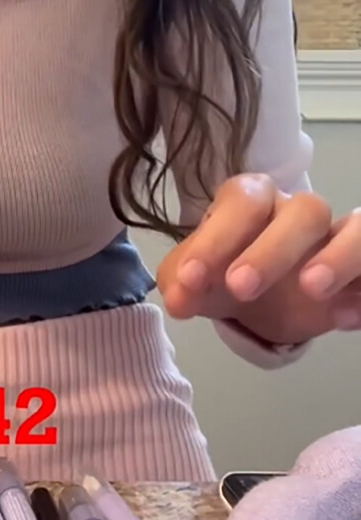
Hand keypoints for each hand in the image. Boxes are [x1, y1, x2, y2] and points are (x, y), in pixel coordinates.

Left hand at [157, 176, 360, 346]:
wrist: (262, 297)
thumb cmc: (228, 271)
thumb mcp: (199, 278)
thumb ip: (183, 283)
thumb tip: (177, 300)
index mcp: (254, 201)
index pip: (242, 202)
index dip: (216, 238)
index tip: (190, 280)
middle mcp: (299, 211)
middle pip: (304, 209)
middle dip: (272, 248)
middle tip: (240, 288)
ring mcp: (337, 238)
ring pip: (356, 227)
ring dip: (339, 256)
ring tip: (312, 290)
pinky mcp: (360, 269)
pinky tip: (343, 319)